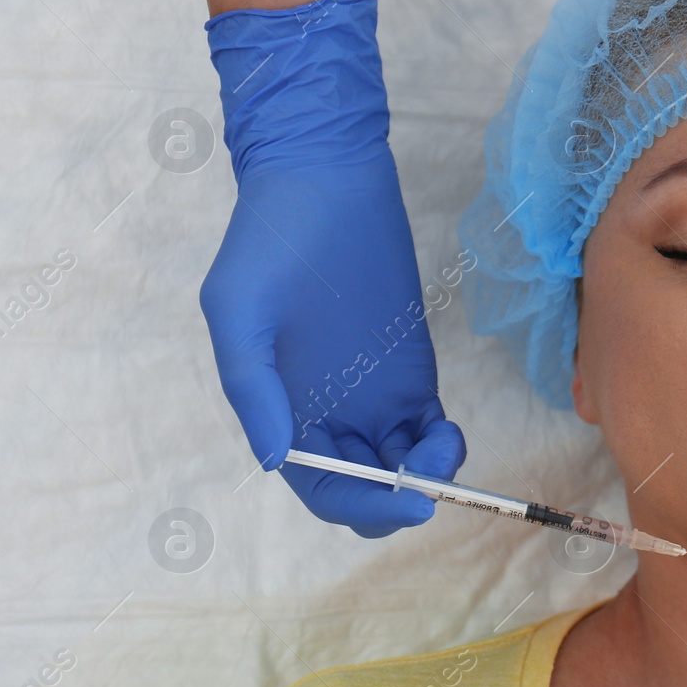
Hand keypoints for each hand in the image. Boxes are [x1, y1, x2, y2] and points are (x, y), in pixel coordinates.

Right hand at [199, 0, 465, 536]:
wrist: (324, 178)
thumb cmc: (267, 238)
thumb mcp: (238, 308)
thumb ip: (252, 386)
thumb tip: (272, 459)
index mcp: (282, 411)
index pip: (322, 489)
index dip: (360, 508)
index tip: (403, 502)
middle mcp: (327, 412)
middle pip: (366, 489)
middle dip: (398, 500)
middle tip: (429, 483)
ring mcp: (372, 394)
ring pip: (403, 466)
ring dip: (426, 475)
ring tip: (442, 445)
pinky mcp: (410, 368)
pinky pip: (428, 428)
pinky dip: (443, 446)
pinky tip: (449, 432)